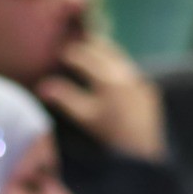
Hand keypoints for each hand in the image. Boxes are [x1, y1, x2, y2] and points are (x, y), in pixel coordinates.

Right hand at [38, 35, 166, 159]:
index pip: (84, 57)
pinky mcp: (149, 91)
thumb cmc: (109, 136)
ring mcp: (140, 81)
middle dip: (90, 43)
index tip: (62, 53)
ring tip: (94, 47)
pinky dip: (120, 67)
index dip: (71, 54)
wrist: (141, 153)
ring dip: (106, 51)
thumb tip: (42, 87)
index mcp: (107, 79)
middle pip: (105, 49)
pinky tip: (113, 71)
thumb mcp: (84, 116)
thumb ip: (64, 98)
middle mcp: (126, 75)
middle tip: (78, 40)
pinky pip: (132, 72)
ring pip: (120, 57)